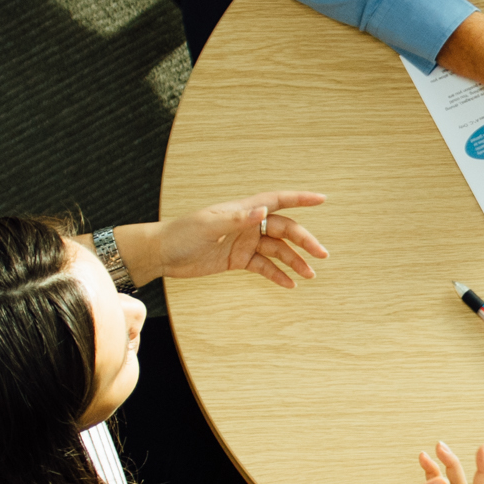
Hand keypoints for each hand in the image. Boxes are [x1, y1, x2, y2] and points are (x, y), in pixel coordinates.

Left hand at [154, 191, 329, 288]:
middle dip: (304, 241)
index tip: (322, 199)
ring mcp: (244, 242)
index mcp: (242, 210)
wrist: (162, 253)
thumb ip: (237, 218)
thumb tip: (263, 210)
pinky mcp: (238, 260)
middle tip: (321, 254)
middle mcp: (247, 224)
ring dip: (294, 261)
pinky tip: (289, 284)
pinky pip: (264, 266)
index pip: (277, 200)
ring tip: (309, 275)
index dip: (300, 198)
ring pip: (277, 250)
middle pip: (284, 229)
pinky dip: (277, 274)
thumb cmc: (181, 233)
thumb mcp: (208, 225)